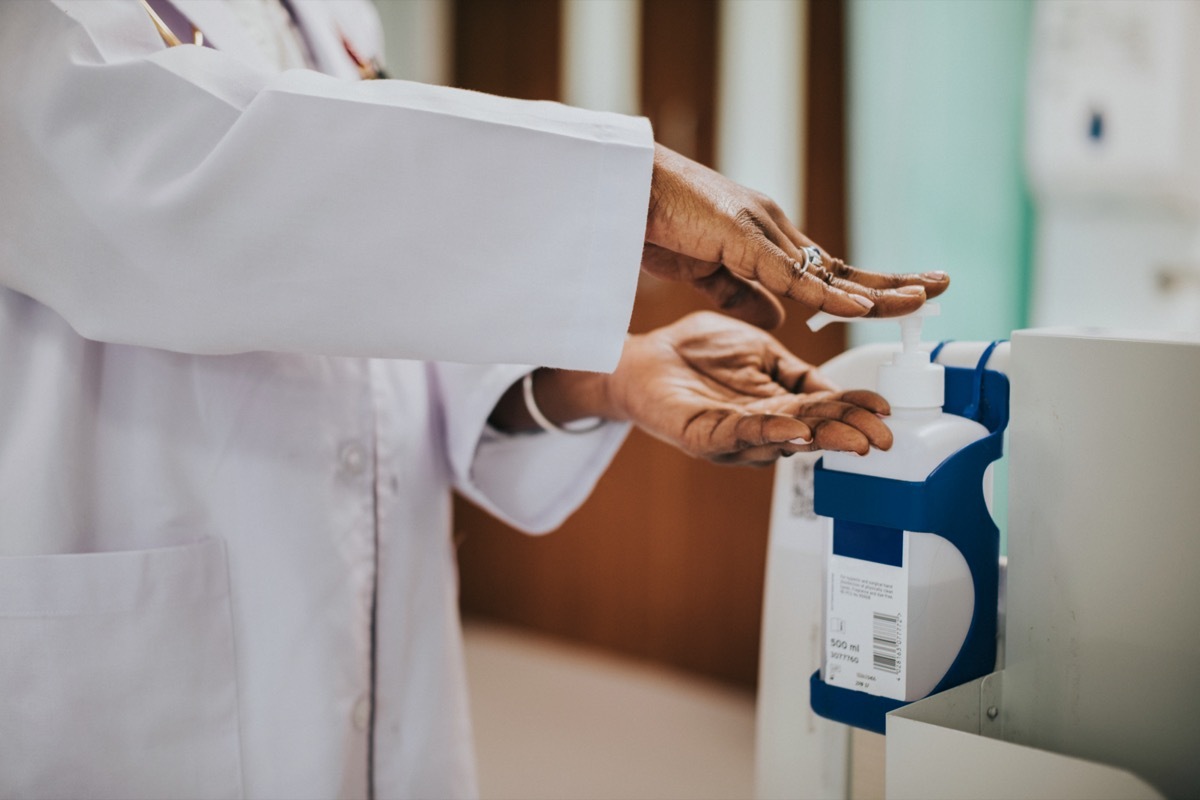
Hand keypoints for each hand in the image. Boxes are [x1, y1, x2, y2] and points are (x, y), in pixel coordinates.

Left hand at [606, 311, 892, 464]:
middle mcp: (760, 425)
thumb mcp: (760, 352)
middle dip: (848, 433)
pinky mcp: (702, 436)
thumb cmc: (696, 353)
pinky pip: (738, 435)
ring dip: (819, 438)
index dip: (855, 410)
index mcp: (778, 403)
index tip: (885, 411)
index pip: (824, 408)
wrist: (640, 356)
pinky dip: (768, 433)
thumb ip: (795, 370)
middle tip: (880, 437)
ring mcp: (732, 435)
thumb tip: (836, 383)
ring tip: (851, 437)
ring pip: (782, 439)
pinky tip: (795, 432)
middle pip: (812, 431)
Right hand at [644, 144, 948, 326]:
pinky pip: (791, 273)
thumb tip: (779, 318)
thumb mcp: (706, 271)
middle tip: (941, 285)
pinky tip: (860, 305)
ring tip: (922, 296)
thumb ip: (743, 293)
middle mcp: (772, 230)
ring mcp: (759, 231)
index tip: (898, 298)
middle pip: (841, 264)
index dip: (862, 286)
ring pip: (828, 268)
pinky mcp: (739, 238)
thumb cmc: (655, 221)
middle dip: (891, 280)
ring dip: (877, 287)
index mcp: (763, 240)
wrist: (620, 190)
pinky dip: (827, 293)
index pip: (823, 269)